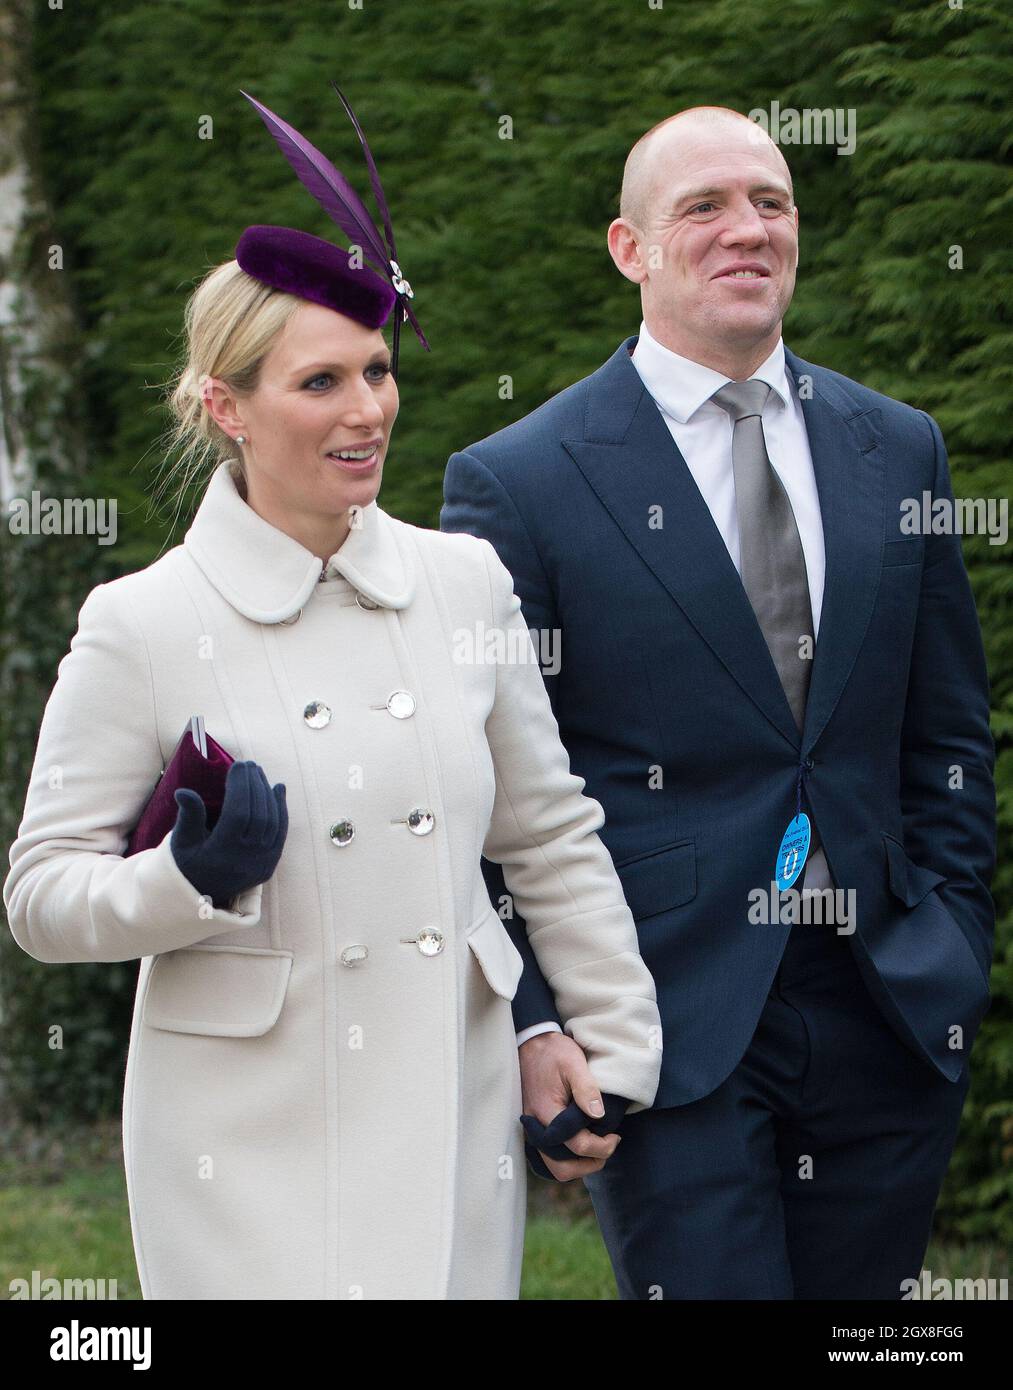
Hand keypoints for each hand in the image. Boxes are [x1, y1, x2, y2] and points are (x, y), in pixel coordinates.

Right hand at [170, 760, 287, 906]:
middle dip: (255, 786)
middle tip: (249, 764)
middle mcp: (246, 861)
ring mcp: (261, 864)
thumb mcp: (181, 843)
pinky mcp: (270, 865)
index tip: (238, 765)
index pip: (238, 814)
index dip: (241, 787)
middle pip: (258, 815)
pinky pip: (281, 834)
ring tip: (259, 773)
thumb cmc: (187, 864)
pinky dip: (281, 810)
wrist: (200, 897)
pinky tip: (277, 789)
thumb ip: (188, 817)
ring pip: (273, 823)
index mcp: (222, 855)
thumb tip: (184, 791)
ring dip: (268, 794)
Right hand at [518, 1032, 621, 1180]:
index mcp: (547, 1112)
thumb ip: (586, 1089)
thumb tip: (599, 1116)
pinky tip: (580, 1143)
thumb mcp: (573, 1062)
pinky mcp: (534, 1129)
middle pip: (562, 1168)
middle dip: (589, 1164)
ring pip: (554, 1167)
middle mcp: (536, 1127)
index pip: (577, 1145)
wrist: (530, 1044)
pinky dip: (566, 1158)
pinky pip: (548, 1156)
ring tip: (596, 1147)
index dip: (602, 1147)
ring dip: (578, 1164)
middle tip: (608, 1147)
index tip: (616, 1135)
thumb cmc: (553, 1052)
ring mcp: (532, 1131)